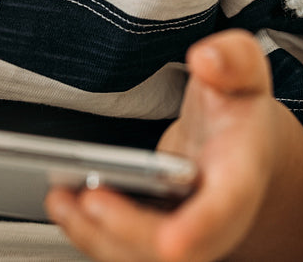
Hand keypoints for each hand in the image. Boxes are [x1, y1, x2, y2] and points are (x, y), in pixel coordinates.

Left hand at [45, 29, 280, 261]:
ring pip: (143, 256)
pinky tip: (65, 205)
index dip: (199, 229)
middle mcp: (215, 218)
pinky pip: (124, 249)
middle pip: (176, 248)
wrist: (239, 144)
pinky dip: (91, 233)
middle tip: (87, 198)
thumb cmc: (237, 110)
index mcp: (240, 175)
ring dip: (97, 236)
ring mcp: (185, 232)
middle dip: (127, 231)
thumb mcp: (243, 72)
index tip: (170, 242)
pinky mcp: (157, 234)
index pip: (225, 209)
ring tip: (59, 200)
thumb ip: (232, 59)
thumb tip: (206, 59)